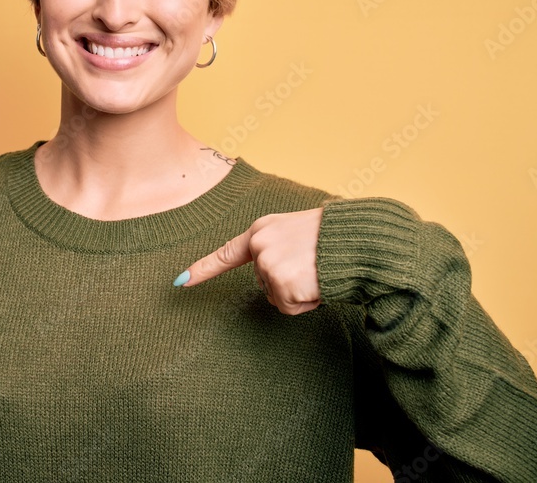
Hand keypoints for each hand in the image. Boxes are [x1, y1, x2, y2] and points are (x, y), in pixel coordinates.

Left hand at [176, 209, 323, 314]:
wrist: (357, 240)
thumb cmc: (333, 238)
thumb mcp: (296, 233)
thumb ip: (276, 249)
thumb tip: (273, 280)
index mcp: (262, 230)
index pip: (227, 254)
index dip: (203, 269)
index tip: (180, 282)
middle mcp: (260, 245)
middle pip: (263, 282)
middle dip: (287, 282)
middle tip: (311, 265)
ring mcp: (268, 264)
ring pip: (276, 297)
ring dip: (298, 293)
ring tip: (317, 272)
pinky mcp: (281, 283)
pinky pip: (288, 307)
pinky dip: (305, 302)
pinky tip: (317, 283)